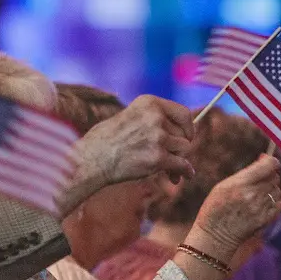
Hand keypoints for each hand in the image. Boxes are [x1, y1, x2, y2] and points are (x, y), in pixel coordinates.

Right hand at [61, 96, 195, 213]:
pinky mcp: (157, 157)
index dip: (188, 127)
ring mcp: (157, 137)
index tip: (186, 137)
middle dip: (180, 148)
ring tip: (170, 172)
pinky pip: (182, 165)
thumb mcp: (131, 117)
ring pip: (183, 150)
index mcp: (149, 103)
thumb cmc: (106, 141)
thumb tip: (182, 136)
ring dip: (179, 161)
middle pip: (183, 135)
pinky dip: (185, 172)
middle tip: (173, 160)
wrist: (91, 159)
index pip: (184, 113)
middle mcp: (155, 117)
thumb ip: (154, 121)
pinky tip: (182, 176)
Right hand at [185, 153, 280, 263]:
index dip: (271, 161)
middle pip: (274, 177)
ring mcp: (260, 209)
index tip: (268, 162)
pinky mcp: (265, 220)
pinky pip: (277, 204)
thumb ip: (245, 173)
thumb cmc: (216, 208)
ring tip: (256, 194)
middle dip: (268, 175)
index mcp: (240, 184)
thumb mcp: (223, 185)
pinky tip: (259, 205)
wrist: (214, 236)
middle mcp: (252, 195)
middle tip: (258, 179)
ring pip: (276, 190)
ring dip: (270, 189)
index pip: (269, 165)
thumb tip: (264, 159)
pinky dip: (271, 202)